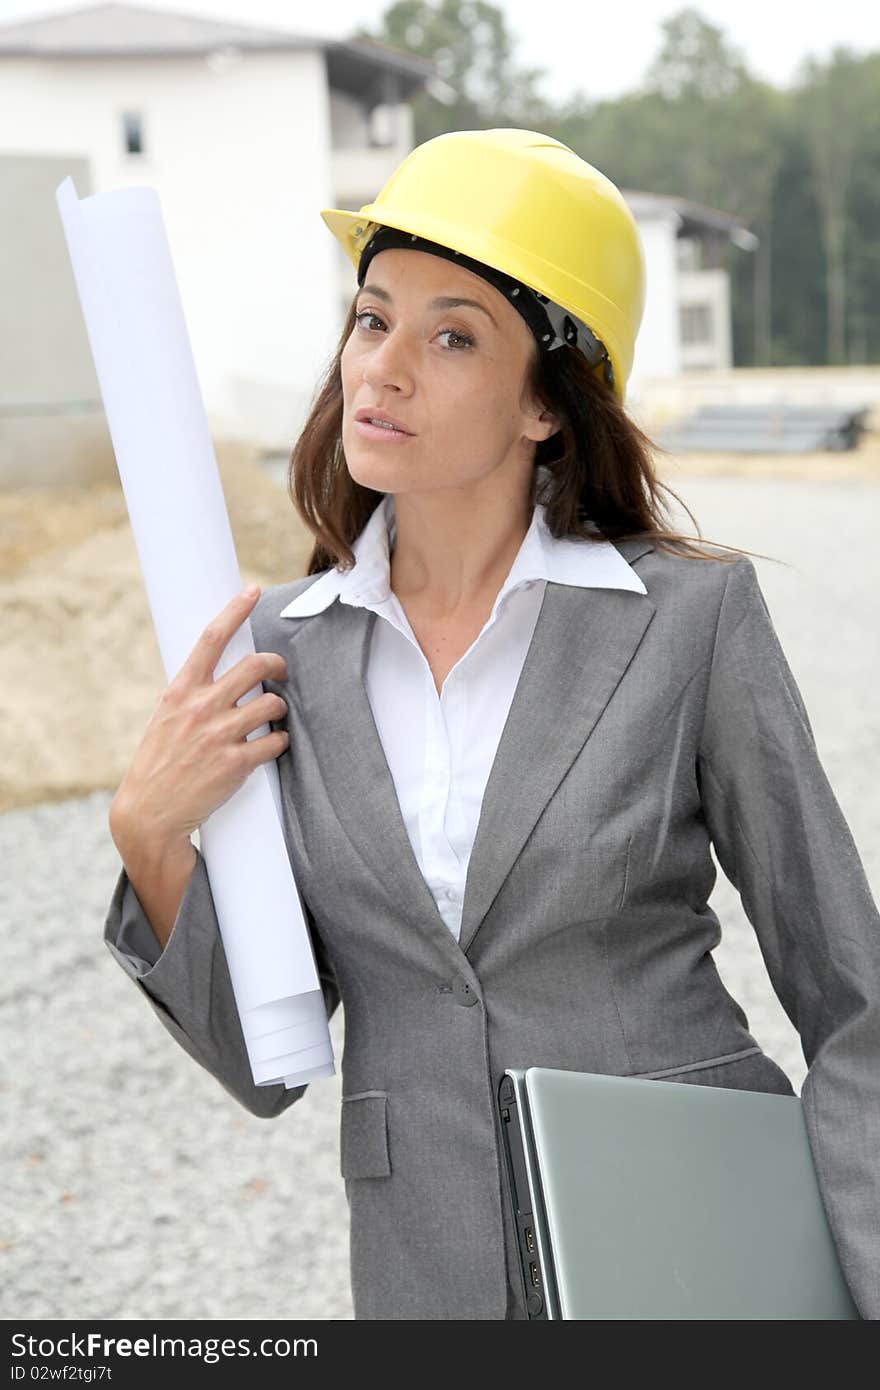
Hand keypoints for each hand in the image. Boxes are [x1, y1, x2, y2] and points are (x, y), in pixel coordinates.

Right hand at [109, 586, 289, 849]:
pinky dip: (279, 742)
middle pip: (255, 666)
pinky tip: (272, 746)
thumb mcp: (165, 717)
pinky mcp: (235, 764)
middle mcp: (201, 707)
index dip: (235, 610)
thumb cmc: (159, 762)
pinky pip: (275, 742)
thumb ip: (192, 695)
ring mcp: (219, 735)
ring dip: (280, 709)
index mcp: (180, 691)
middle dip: (277, 664)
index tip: (253, 590)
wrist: (150, 813)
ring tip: (274, 717)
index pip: (211, 638)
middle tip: (281, 670)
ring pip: (272, 705)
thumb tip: (220, 675)